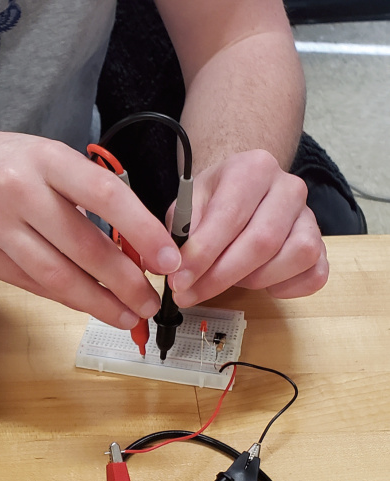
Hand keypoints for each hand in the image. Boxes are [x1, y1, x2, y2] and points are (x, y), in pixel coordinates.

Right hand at [0, 125, 181, 327]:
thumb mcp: (44, 156)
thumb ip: (82, 193)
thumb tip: (131, 243)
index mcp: (46, 158)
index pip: (106, 195)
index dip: (143, 231)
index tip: (168, 260)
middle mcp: (17, 190)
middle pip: (83, 246)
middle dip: (124, 282)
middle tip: (149, 302)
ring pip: (55, 275)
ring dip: (96, 302)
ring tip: (124, 315)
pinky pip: (28, 283)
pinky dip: (61, 297)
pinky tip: (84, 303)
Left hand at [168, 149, 328, 306]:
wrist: (242, 190)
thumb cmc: (213, 199)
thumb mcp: (187, 204)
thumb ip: (181, 231)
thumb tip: (178, 267)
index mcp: (253, 168)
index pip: (230, 216)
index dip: (202, 255)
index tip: (179, 280)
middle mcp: (289, 187)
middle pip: (263, 241)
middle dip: (221, 276)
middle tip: (190, 293)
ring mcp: (310, 216)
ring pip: (295, 256)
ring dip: (255, 280)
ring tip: (227, 279)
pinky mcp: (321, 244)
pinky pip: (315, 274)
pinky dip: (286, 288)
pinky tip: (260, 284)